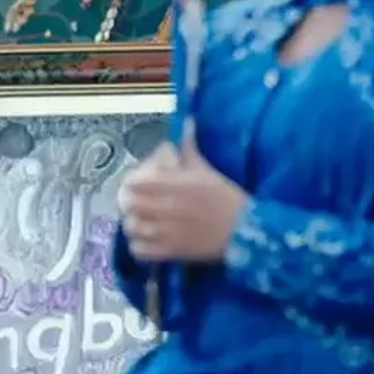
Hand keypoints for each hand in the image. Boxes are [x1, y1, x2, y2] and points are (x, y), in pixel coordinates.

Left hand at [118, 137, 247, 263]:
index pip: (134, 182)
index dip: (131, 183)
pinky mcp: (173, 251)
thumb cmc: (225, 197)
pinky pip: (141, 251)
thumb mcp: (206, 170)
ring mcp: (168, 231)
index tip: (135, 185)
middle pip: (128, 204)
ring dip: (132, 224)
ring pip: (131, 228)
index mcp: (174, 184)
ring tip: (138, 223)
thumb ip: (189, 147)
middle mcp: (167, 207)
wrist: (245, 230)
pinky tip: (145, 241)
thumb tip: (188, 122)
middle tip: (133, 204)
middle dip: (128, 203)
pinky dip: (139, 246)